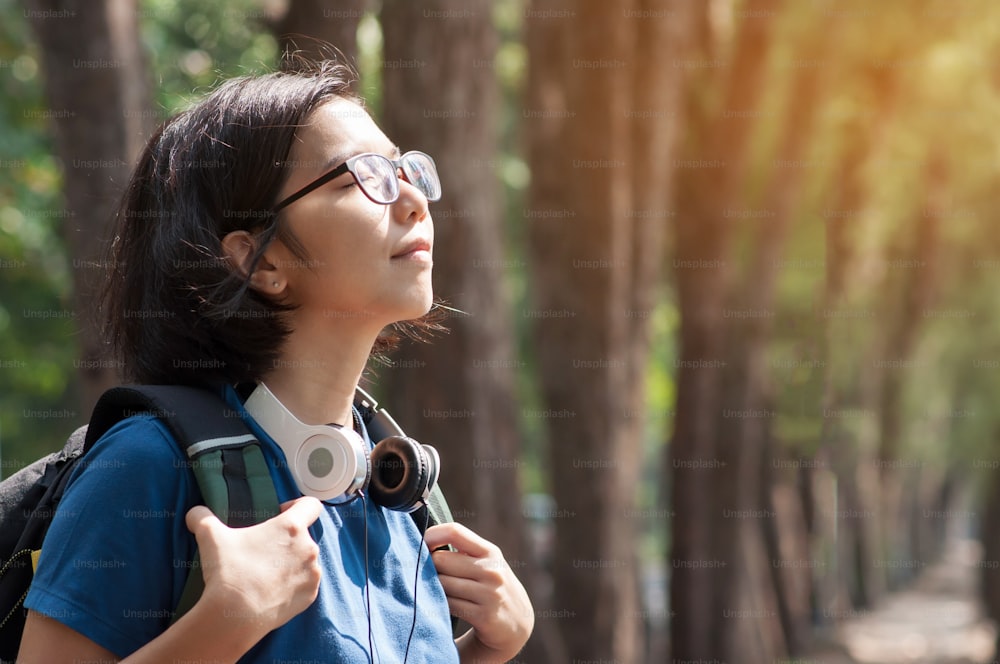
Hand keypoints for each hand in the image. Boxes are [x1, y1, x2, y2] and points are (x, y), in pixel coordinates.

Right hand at [185, 496, 322, 641]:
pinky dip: (292, 585)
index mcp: (292, 527)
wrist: (236, 615)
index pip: (311, 505)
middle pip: (304, 536)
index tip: (279, 513)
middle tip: (263, 550)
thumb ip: (203, 518)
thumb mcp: (210, 536)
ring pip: (305, 561)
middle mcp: (309, 548)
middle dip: (286, 540)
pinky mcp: (309, 596)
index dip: (296, 505)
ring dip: (291, 563)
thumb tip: (194, 513)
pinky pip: (304, 585)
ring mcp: (312, 574)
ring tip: (266, 573)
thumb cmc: (229, 571)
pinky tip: (272, 590)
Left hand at [424, 523, 533, 662]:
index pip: (454, 531)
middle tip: (430, 576)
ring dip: (434, 589)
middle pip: (441, 560)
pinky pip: (448, 604)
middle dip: (430, 568)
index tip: (422, 546)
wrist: (517, 625)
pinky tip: (444, 606)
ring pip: (442, 583)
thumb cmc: (492, 589)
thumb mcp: (487, 565)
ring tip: (438, 593)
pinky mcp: (484, 616)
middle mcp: (491, 570)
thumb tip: (424, 543)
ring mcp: (489, 593)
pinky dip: (441, 605)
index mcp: (490, 552)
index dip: (432, 536)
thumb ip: (462, 553)